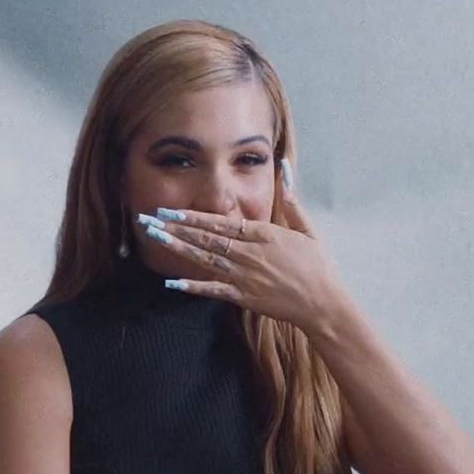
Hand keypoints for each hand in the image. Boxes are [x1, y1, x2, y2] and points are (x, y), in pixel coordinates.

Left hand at [138, 158, 350, 333]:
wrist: (323, 303)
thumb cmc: (317, 266)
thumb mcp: (307, 229)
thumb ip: (291, 200)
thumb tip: (285, 170)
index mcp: (264, 234)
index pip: (222, 222)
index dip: (194, 216)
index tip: (173, 210)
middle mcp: (249, 253)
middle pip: (206, 238)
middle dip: (177, 228)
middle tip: (150, 220)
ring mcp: (244, 276)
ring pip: (205, 259)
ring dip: (179, 249)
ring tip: (156, 239)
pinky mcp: (244, 297)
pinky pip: (214, 290)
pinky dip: (193, 286)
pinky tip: (173, 282)